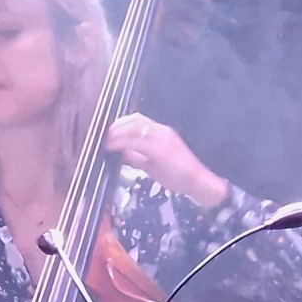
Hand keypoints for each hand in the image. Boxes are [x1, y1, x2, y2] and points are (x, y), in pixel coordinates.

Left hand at [105, 113, 227, 207]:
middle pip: (135, 119)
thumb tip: (121, 155)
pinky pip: (138, 142)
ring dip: (118, 133)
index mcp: (162, 133)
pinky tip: (113, 149)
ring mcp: (162, 139)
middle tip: (104, 136)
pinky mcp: (161, 150)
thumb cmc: (178, 175)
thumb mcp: (153, 164)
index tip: (109, 132)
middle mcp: (162, 131)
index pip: (139, 119)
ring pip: (135, 127)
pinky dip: (122, 143)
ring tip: (106, 142)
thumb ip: (138, 157)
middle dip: (117, 126)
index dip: (121, 123)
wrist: (198, 182)